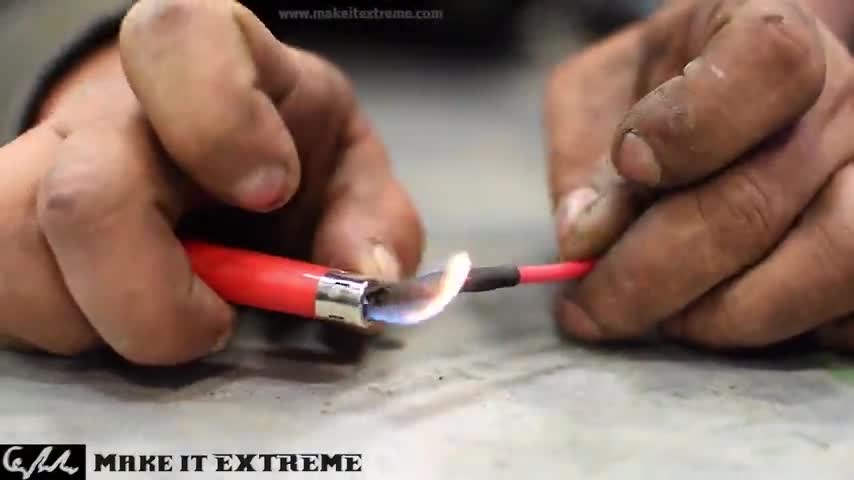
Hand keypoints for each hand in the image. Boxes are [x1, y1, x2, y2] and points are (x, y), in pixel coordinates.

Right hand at [0, 0, 422, 363]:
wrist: (212, 160)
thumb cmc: (283, 156)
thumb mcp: (348, 173)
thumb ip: (373, 220)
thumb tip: (365, 276)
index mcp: (212, 61)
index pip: (178, 38)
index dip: (219, 120)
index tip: (271, 192)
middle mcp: (113, 109)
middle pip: (88, 191)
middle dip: (156, 294)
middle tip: (217, 315)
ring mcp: (46, 161)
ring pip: (21, 252)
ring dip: (108, 318)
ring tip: (170, 309)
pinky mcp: (9, 221)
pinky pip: (4, 292)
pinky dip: (68, 327)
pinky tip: (119, 310)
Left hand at [546, 0, 853, 350]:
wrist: (728, 83)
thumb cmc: (657, 89)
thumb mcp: (600, 94)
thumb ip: (585, 158)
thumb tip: (585, 242)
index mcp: (764, 33)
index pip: (766, 67)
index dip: (690, 127)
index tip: (628, 164)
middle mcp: (839, 99)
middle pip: (759, 201)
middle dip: (652, 275)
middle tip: (590, 308)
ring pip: (831, 264)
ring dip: (724, 314)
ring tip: (662, 321)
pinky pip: (851, 309)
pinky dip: (780, 332)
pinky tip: (719, 319)